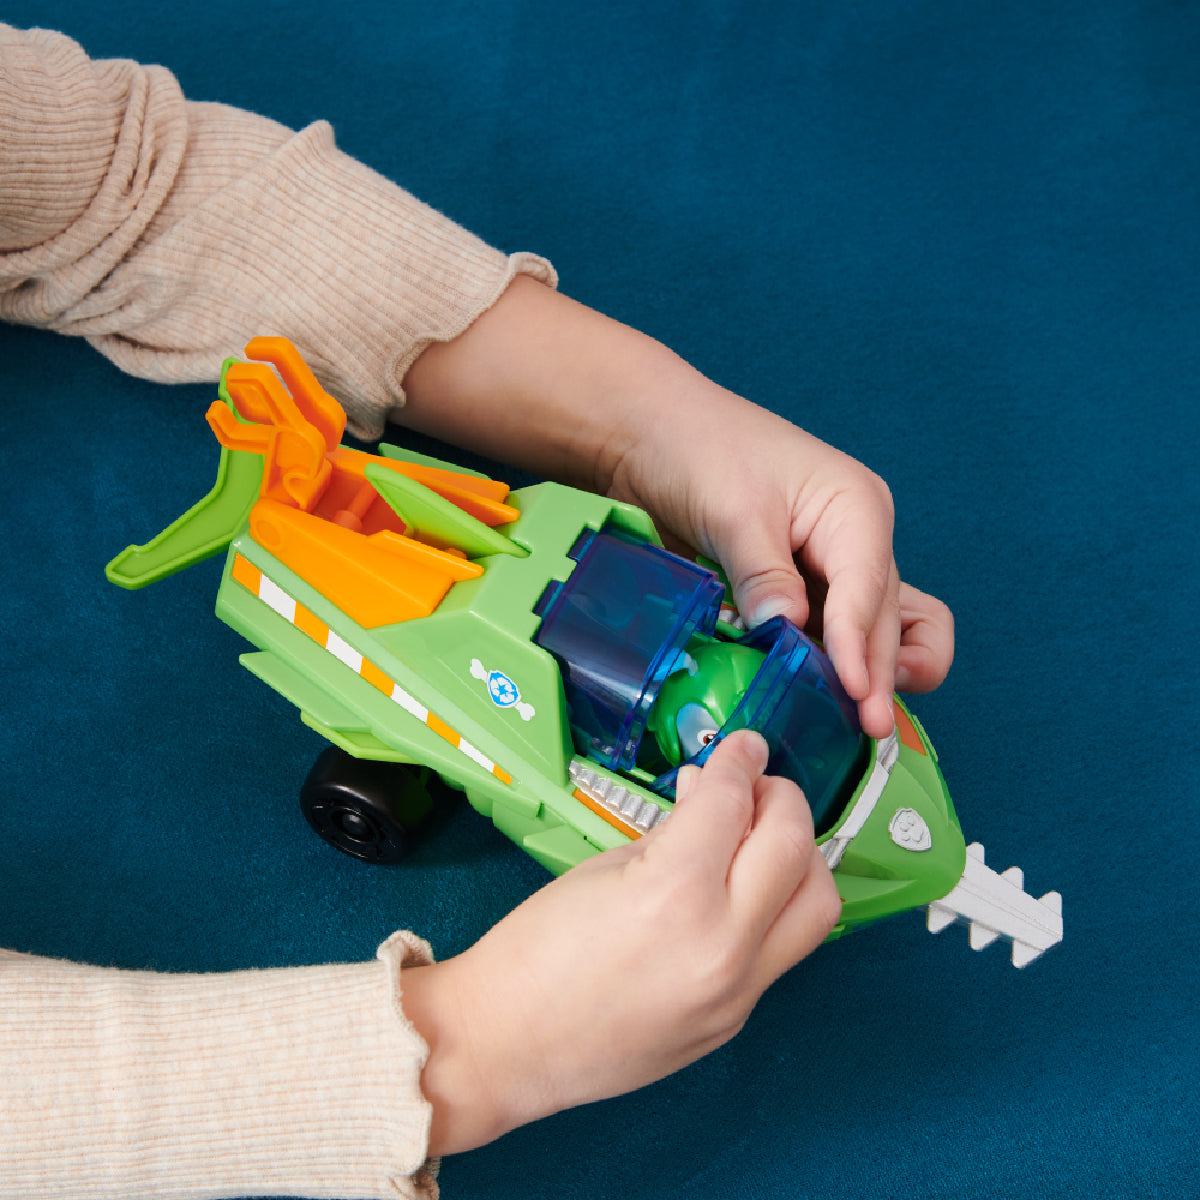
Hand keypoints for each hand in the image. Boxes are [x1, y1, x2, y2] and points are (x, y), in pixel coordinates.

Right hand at [400, 731, 840, 1155]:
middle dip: (781, 799)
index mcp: (675, 894)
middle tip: (755, 785)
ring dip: (799, 857)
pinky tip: (737, 891)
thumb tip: (714, 797)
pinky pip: (784, 949)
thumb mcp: (604, 869)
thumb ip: (674, 832)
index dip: (738, 760)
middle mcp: (722, 944)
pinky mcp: (737, 1019)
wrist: (506, 1048)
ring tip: (759, 838)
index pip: (731, 802)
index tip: (742, 745)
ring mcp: (737, 991)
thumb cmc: (535, 952)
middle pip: (794, 846)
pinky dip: (774, 906)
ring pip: (817, 905)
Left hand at [606, 374, 953, 737]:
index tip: (855, 692)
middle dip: (876, 674)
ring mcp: (832, 570)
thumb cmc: (701, 451)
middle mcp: (857, 542)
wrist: (655, 438)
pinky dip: (832, 665)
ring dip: (870, 675)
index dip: (861, 646)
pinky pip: (833, 636)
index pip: (868, 589)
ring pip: (874, 633)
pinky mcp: (801, 593)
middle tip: (867, 729)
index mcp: (856, 509)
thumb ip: (764, 575)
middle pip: (881, 620)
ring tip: (857, 721)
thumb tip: (789, 630)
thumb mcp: (735, 512)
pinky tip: (821, 696)